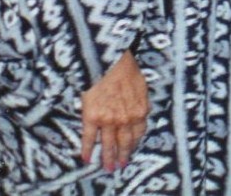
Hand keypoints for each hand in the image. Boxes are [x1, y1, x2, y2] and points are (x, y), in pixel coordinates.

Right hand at [80, 50, 147, 171]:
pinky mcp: (91, 118)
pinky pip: (89, 138)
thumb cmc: (126, 69)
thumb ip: (142, 102)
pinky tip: (86, 158)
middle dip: (123, 155)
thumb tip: (144, 112)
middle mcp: (126, 119)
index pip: (138, 132)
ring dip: (107, 158)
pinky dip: (87, 149)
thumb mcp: (142, 85)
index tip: (131, 150)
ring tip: (107, 168)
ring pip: (108, 144)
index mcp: (140, 111)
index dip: (134, 143)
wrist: (108, 62)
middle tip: (120, 166)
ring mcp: (108, 120)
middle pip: (124, 142)